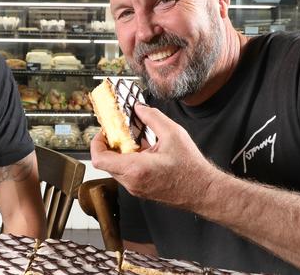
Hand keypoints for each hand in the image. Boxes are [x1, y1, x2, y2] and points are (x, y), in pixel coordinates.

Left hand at [90, 103, 220, 208]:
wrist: (203, 191)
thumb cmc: (190, 168)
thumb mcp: (173, 134)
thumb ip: (152, 117)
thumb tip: (139, 108)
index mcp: (135, 169)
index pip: (99, 159)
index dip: (96, 143)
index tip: (104, 131)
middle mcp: (132, 182)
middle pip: (105, 163)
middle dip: (109, 144)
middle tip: (119, 131)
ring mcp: (135, 189)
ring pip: (115, 168)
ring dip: (119, 152)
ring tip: (134, 139)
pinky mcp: (140, 190)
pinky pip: (126, 174)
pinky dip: (128, 160)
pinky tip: (144, 150)